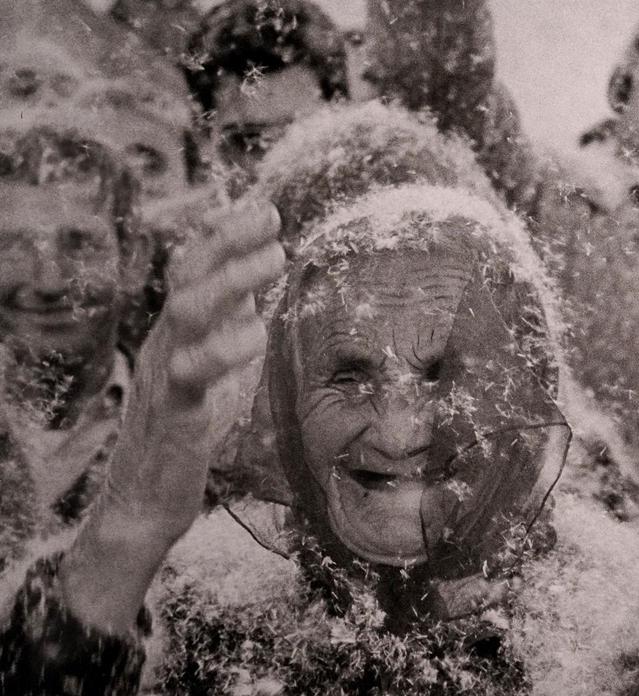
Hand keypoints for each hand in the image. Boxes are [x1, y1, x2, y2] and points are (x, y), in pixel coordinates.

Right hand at [61, 200, 283, 632]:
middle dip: (228, 239)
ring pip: (186, 312)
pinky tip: (257, 334)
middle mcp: (168, 341)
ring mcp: (168, 375)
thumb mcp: (217, 359)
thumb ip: (234, 315)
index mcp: (179, 328)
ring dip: (232, 280)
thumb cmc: (189, 423)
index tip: (266, 205)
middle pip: (186, 274)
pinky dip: (224, 350)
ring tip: (276, 259)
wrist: (147, 496)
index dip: (225, 231)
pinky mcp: (178, 416)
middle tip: (274, 220)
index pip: (194, 265)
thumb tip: (259, 264)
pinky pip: (192, 375)